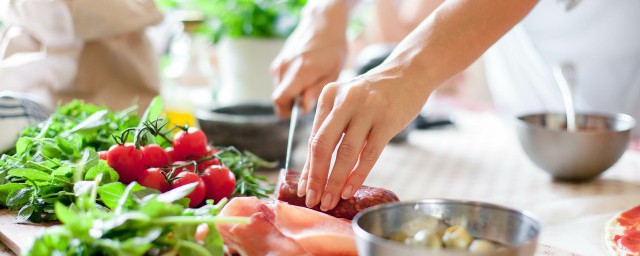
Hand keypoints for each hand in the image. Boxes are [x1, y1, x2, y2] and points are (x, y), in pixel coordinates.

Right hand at [271, 2, 348, 117]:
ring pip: (280, 90)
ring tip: (310, 82)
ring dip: (292, 93)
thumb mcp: (333, 72)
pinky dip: (290, 83)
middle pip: (279, 98)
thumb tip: (303, 108)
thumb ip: (316, 91)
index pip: (280, 100)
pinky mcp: (278, 62)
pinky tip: (304, 75)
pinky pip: (281, 81)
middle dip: (292, 103)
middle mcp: (285, 67)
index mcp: (300, 72)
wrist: (323, 24)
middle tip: (310, 96)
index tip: (301, 111)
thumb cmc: (333, 48)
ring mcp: (279, 63)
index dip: (288, 111)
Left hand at [297, 65, 431, 210]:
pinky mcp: (387, 120)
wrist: (410, 72)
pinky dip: (357, 175)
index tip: (305, 189)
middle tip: (313, 200)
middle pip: (323, 145)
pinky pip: (369, 154)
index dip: (308, 167)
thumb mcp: (348, 101)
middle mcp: (345, 100)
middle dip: (316, 177)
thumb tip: (317, 168)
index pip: (314, 138)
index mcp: (329, 96)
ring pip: (346, 153)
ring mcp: (367, 109)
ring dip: (336, 181)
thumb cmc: (375, 94)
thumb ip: (333, 127)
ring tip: (331, 200)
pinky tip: (350, 189)